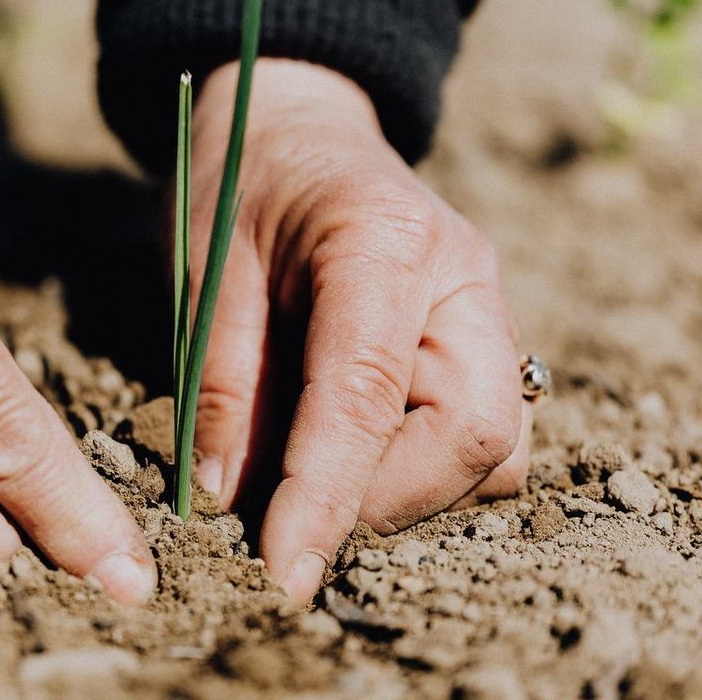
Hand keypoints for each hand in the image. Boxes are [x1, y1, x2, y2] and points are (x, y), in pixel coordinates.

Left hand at [189, 60, 531, 606]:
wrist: (299, 127)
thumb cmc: (242, 185)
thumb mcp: (206, 270)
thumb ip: (221, 382)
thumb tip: (230, 500)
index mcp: (385, 241)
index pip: (368, 394)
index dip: (326, 496)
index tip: (282, 573)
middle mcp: (464, 279)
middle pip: (475, 434)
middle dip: (384, 501)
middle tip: (293, 515)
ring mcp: (489, 310)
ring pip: (495, 450)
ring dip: (409, 493)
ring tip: (319, 479)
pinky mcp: (487, 342)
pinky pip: (486, 437)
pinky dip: (425, 471)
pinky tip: (356, 451)